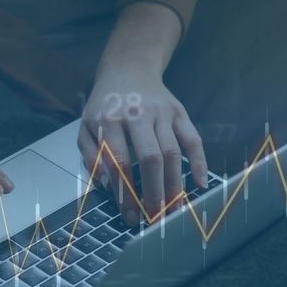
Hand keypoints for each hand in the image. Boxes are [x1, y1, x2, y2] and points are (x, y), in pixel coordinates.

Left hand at [79, 75, 207, 224]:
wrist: (128, 69)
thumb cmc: (104, 105)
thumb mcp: (86, 126)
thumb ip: (90, 155)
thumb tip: (106, 184)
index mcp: (109, 119)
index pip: (119, 161)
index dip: (125, 192)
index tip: (129, 215)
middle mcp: (138, 114)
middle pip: (150, 158)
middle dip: (154, 192)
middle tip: (155, 218)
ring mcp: (162, 112)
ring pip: (173, 152)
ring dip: (174, 185)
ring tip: (173, 209)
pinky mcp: (180, 112)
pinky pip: (193, 139)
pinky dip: (200, 163)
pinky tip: (200, 184)